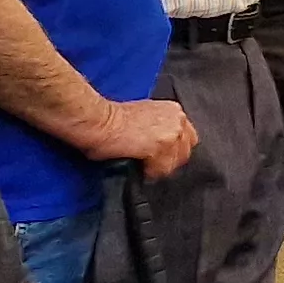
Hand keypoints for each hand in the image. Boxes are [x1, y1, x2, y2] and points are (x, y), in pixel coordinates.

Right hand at [77, 96, 198, 178]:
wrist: (97, 120)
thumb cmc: (110, 119)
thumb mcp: (143, 115)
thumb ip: (159, 127)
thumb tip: (161, 146)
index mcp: (174, 111)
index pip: (187, 138)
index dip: (173, 150)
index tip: (161, 156)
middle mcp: (178, 120)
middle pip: (184, 151)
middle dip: (169, 160)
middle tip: (150, 164)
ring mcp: (172, 134)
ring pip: (174, 162)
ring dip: (158, 167)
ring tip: (140, 164)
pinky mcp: (162, 147)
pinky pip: (161, 169)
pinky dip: (149, 172)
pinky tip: (136, 164)